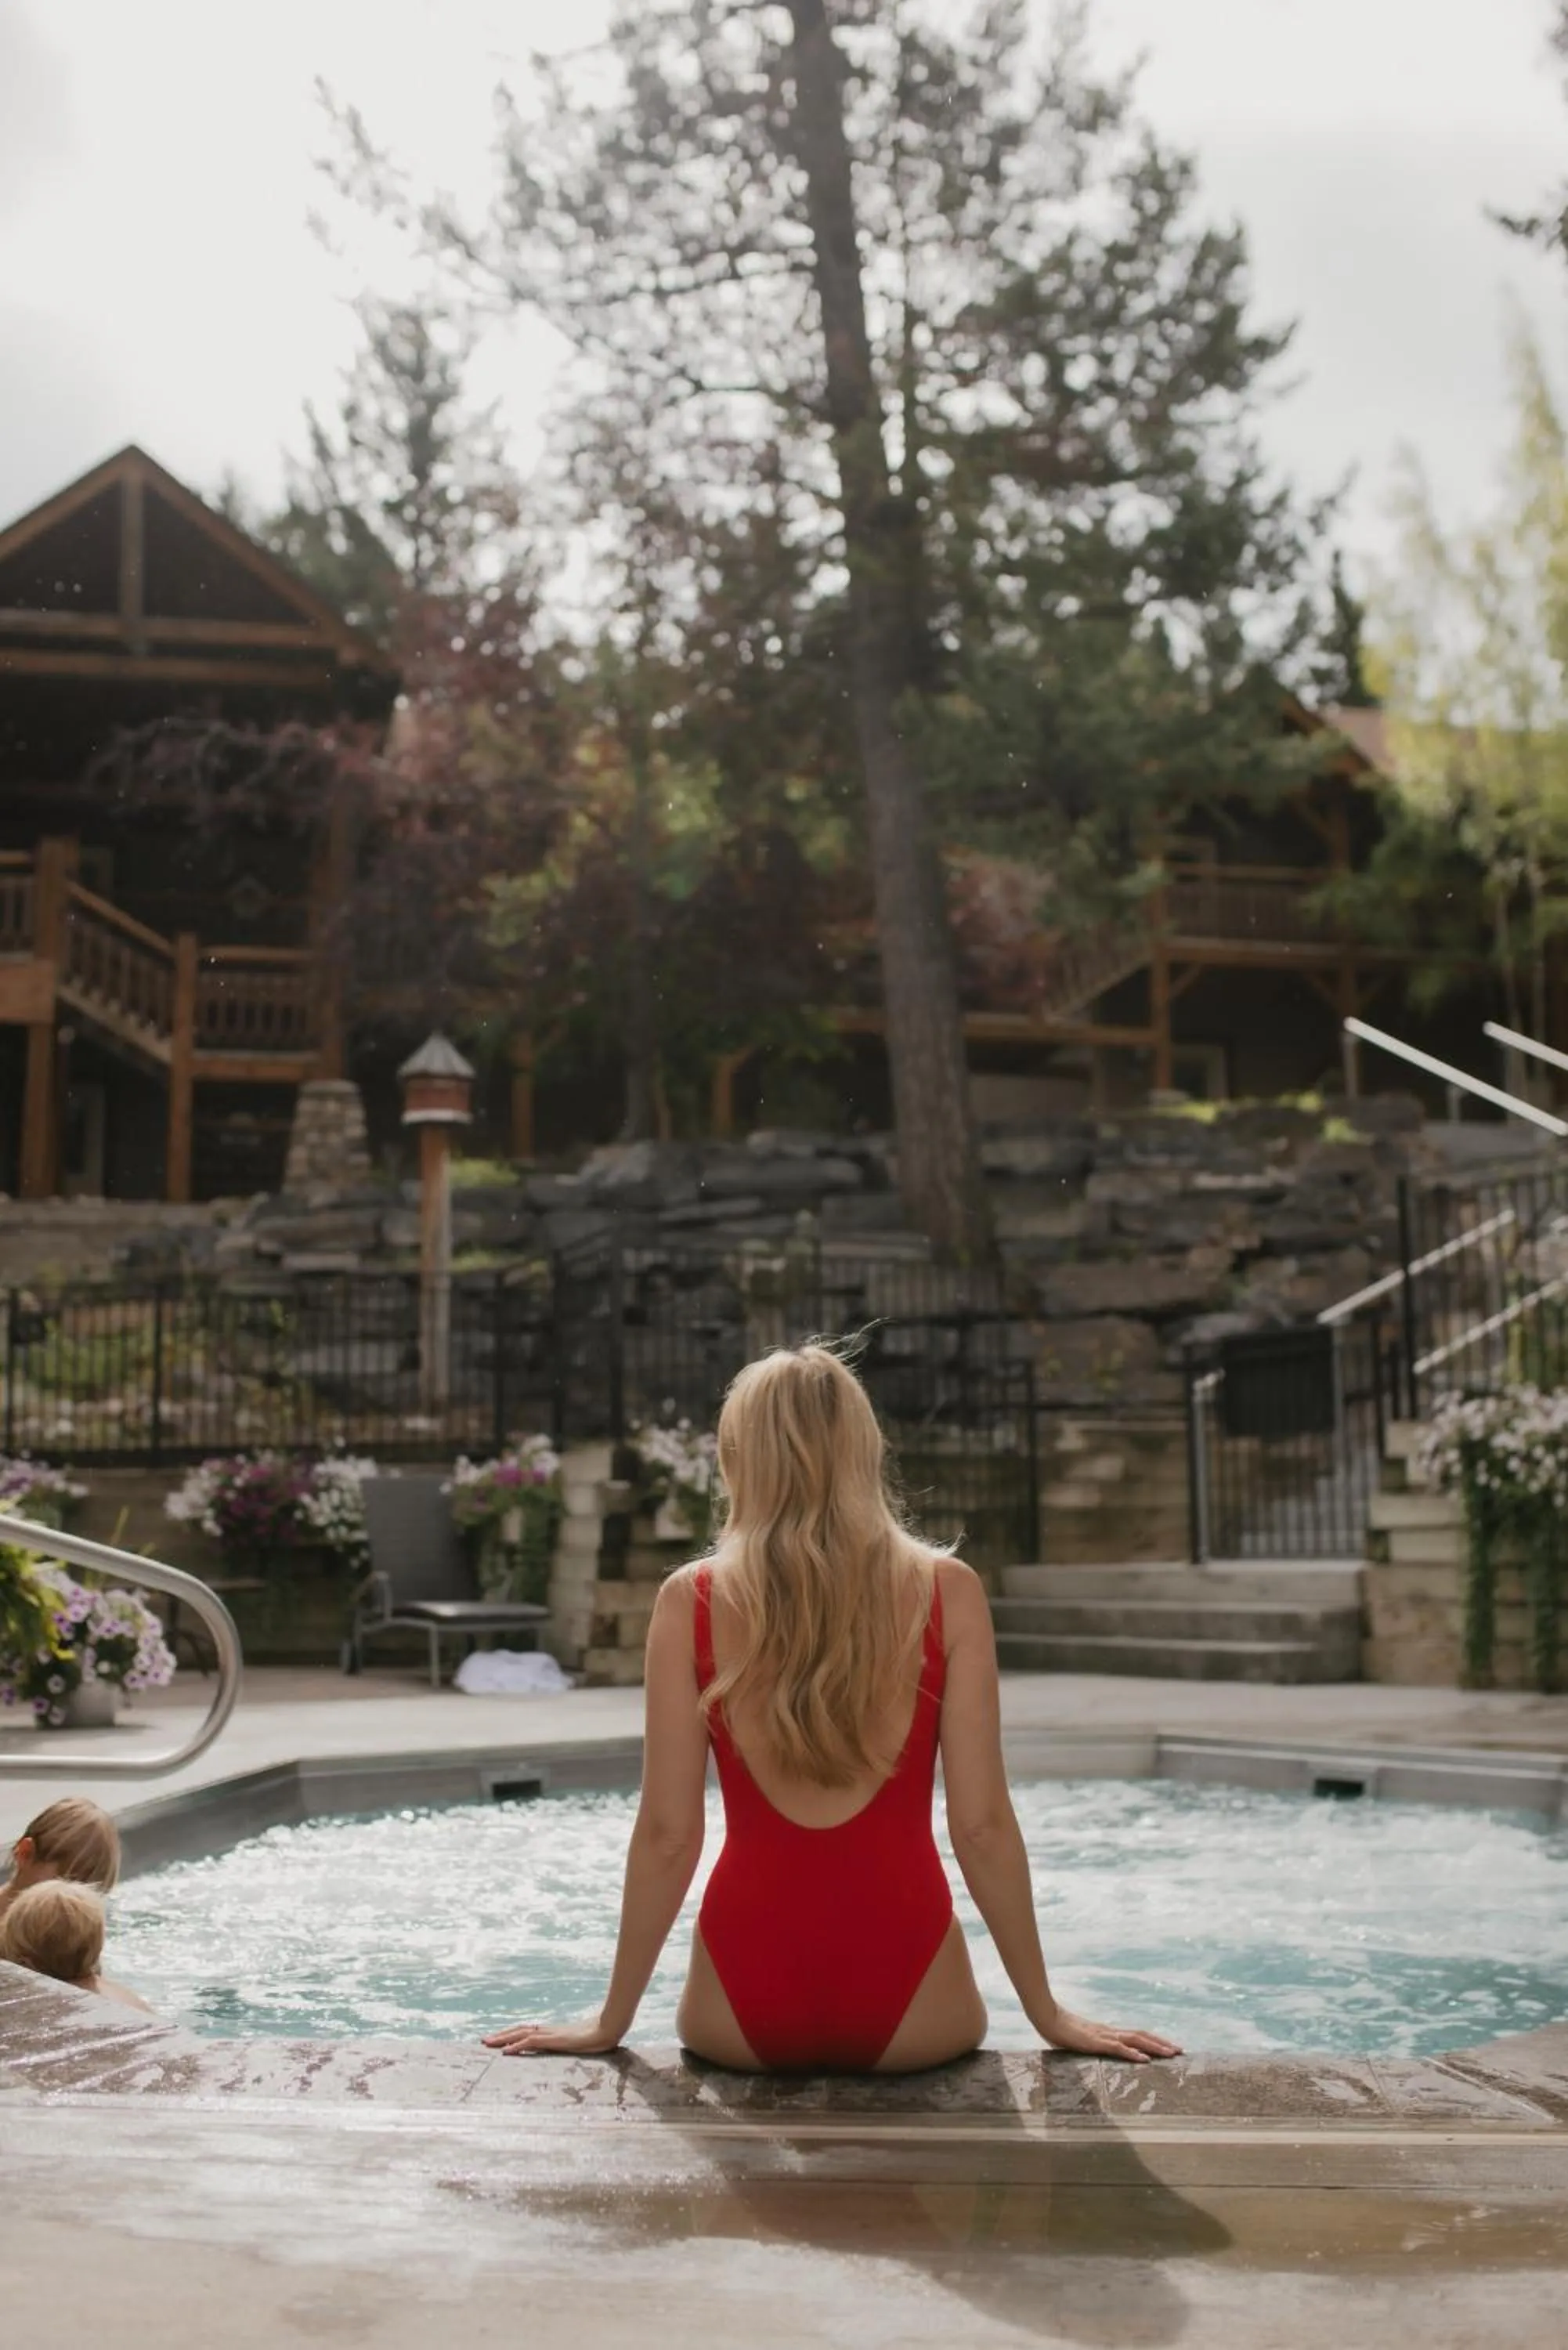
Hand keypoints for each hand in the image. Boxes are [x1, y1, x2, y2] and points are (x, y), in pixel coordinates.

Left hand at [482, 2012, 625, 2058]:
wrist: (610, 2027)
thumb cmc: (601, 2034)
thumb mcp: (583, 2041)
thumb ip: (577, 2042)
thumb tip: (578, 2044)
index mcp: (554, 2031)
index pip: (528, 2030)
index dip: (512, 2033)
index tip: (499, 2038)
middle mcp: (549, 2030)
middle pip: (520, 2030)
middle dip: (501, 2035)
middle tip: (484, 2040)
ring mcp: (551, 2034)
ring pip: (521, 2033)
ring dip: (502, 2038)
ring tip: (488, 2043)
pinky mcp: (554, 2040)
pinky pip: (531, 2042)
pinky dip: (516, 2046)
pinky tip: (505, 2051)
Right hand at [1036, 2004, 1181, 2064]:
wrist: (1047, 2018)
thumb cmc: (1061, 2030)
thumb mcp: (1081, 2041)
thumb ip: (1092, 2045)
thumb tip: (1099, 2051)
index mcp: (1109, 2032)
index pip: (1137, 2035)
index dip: (1154, 2040)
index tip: (1170, 2047)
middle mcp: (1111, 2032)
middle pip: (1142, 2036)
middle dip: (1162, 2043)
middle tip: (1180, 2051)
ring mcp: (1104, 2036)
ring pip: (1136, 2040)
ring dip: (1155, 2047)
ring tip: (1171, 2054)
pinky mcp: (1096, 2042)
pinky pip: (1118, 2048)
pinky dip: (1133, 2054)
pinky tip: (1145, 2059)